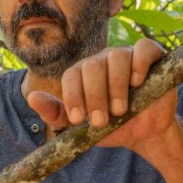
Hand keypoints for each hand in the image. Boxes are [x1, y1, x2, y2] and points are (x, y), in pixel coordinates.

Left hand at [27, 39, 177, 150]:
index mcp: (83, 74)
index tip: (78, 120)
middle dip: (94, 96)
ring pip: (116, 57)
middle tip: (101, 121)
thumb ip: (56, 113)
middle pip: (92, 66)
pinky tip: (137, 82)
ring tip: (120, 110)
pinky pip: (143, 48)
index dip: (73, 96)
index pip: (72, 75)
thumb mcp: (81, 127)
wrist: (144, 134)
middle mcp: (102, 61)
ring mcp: (127, 56)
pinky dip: (139, 63)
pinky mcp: (151, 56)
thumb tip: (31, 97)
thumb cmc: (111, 127)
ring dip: (116, 86)